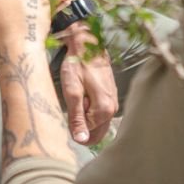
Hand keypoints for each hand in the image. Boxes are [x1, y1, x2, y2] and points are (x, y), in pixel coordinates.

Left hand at [58, 22, 117, 144]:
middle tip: (73, 102)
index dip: (75, 123)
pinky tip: (84, 93)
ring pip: (98, 122)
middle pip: (96, 131)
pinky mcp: (110, 96)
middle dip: (82, 122)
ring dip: (85, 115)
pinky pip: (99, 112)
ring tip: (78, 96)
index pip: (88, 134)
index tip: (70, 106)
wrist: (87, 44)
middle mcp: (113, 109)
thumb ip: (76, 117)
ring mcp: (113, 103)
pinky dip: (90, 108)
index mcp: (105, 110)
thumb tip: (81, 139)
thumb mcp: (72, 90)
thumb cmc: (78, 64)